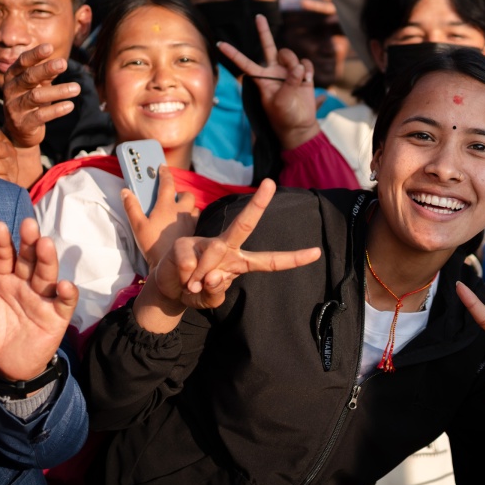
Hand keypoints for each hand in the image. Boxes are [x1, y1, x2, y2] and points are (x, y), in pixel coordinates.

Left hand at [0, 217, 76, 381]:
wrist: (0, 368)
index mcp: (3, 279)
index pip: (4, 256)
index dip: (2, 242)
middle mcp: (24, 284)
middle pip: (29, 259)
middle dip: (29, 242)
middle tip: (28, 225)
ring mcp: (41, 299)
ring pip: (47, 275)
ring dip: (48, 259)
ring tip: (45, 244)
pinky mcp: (56, 317)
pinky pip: (65, 303)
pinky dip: (67, 294)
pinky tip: (64, 286)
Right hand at [2, 44, 80, 148]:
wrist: (18, 132)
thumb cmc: (30, 102)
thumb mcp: (36, 85)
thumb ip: (46, 74)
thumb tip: (60, 63)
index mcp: (12, 77)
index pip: (22, 62)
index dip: (35, 54)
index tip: (50, 46)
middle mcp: (10, 90)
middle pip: (28, 77)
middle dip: (46, 69)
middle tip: (64, 63)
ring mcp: (14, 107)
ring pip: (36, 96)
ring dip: (58, 91)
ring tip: (77, 88)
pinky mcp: (22, 124)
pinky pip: (40, 115)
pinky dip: (56, 110)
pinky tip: (70, 106)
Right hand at [121, 166, 196, 268]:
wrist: (168, 264)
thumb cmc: (152, 244)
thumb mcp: (137, 226)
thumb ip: (131, 207)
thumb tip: (125, 191)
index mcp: (166, 206)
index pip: (167, 183)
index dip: (164, 173)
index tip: (162, 166)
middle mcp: (180, 211)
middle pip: (186, 194)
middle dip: (180, 193)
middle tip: (171, 197)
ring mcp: (189, 222)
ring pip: (194, 207)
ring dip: (187, 206)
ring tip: (177, 211)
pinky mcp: (193, 231)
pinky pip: (196, 219)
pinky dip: (190, 218)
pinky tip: (182, 225)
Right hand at [151, 179, 321, 309]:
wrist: (167, 289)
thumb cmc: (195, 292)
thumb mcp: (210, 300)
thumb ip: (216, 292)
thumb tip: (212, 276)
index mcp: (240, 262)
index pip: (271, 261)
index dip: (293, 259)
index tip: (317, 253)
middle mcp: (227, 248)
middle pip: (245, 224)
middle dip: (258, 204)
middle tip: (270, 184)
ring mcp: (206, 243)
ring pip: (214, 252)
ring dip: (201, 277)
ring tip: (191, 285)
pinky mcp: (185, 244)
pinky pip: (190, 262)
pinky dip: (186, 277)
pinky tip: (182, 278)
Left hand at [218, 15, 319, 149]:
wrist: (300, 126)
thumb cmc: (284, 117)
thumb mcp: (280, 102)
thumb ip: (289, 83)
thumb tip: (299, 67)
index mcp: (262, 79)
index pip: (244, 63)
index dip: (233, 54)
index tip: (220, 44)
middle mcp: (274, 71)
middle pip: (268, 46)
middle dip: (263, 31)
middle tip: (259, 17)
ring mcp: (288, 71)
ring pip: (290, 55)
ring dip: (294, 63)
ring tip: (299, 79)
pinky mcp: (303, 74)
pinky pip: (305, 63)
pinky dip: (308, 70)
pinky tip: (307, 81)